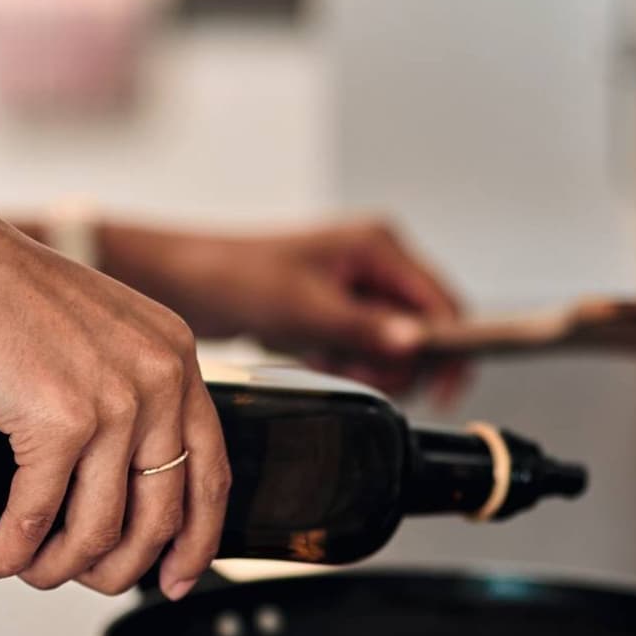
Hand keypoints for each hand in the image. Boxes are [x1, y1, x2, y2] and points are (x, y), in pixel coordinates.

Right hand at [0, 178, 229, 598]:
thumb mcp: (89, 330)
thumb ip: (122, 387)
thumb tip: (120, 478)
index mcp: (173, 353)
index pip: (211, 470)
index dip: (197, 539)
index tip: (177, 577)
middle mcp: (159, 376)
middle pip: (161, 515)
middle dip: (120, 568)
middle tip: (86, 583)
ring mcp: (114, 400)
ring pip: (101, 529)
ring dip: (60, 568)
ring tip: (29, 570)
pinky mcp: (59, 422)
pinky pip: (39, 518)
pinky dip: (13, 550)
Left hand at [101, 218, 467, 401]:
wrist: (186, 283)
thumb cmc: (238, 277)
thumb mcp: (306, 309)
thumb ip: (364, 328)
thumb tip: (415, 345)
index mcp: (380, 245)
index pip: (442, 302)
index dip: (449, 348)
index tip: (445, 389)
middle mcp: (376, 261)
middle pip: (423, 327)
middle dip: (399, 361)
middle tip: (359, 371)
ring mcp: (357, 286)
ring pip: (393, 342)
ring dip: (370, 364)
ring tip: (329, 359)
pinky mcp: (336, 309)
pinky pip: (363, 347)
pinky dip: (347, 361)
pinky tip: (315, 356)